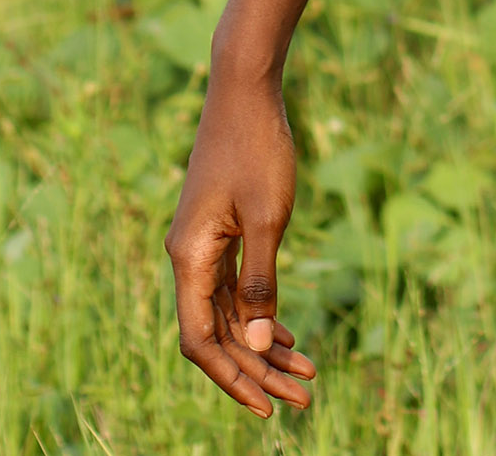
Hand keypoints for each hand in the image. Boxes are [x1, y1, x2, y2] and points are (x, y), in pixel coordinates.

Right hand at [166, 72, 316, 417]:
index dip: (232, 378)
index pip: (202, 341)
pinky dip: (261, 312)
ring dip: (264, 344)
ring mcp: (203, 245)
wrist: (246, 88)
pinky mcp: (219, 231)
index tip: (266, 406)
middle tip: (304, 397)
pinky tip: (288, 333)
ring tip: (307, 373)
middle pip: (219, 334)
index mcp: (190, 258)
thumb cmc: (258, 147)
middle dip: (258, 369)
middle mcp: (188, 258)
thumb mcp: (268, 216)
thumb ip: (261, 281)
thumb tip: (261, 343)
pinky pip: (235, 288)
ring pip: (230, 313)